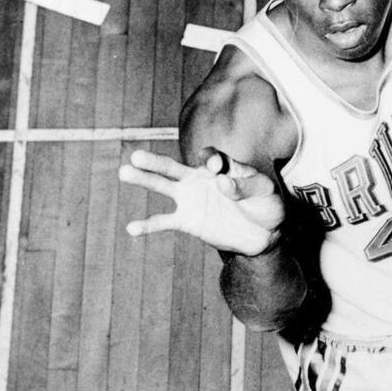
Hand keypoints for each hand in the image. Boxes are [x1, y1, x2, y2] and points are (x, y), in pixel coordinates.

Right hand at [118, 150, 284, 255]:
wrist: (265, 234)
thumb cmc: (267, 205)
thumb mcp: (264, 191)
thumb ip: (244, 185)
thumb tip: (221, 182)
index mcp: (221, 167)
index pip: (209, 157)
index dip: (211, 160)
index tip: (217, 169)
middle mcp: (201, 179)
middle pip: (174, 166)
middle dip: (156, 161)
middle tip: (136, 156)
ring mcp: (192, 199)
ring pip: (163, 186)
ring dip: (144, 180)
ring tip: (125, 173)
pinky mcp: (188, 221)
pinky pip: (165, 221)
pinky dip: (148, 225)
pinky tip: (131, 229)